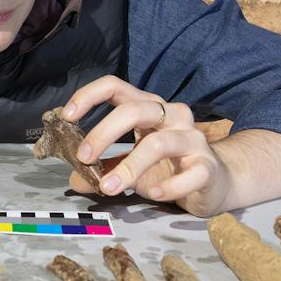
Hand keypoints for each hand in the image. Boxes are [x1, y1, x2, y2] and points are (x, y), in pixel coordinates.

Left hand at [61, 75, 233, 217]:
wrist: (214, 183)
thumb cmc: (168, 167)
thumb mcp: (131, 166)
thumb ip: (105, 167)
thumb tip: (75, 178)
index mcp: (149, 108)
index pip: (116, 86)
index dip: (89, 95)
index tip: (67, 116)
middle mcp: (172, 116)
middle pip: (135, 110)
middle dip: (104, 132)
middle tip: (84, 157)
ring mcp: (192, 139)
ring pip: (158, 144)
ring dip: (128, 167)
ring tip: (108, 187)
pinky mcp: (207, 166)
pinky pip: (190, 174)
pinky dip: (169, 187)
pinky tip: (154, 194)